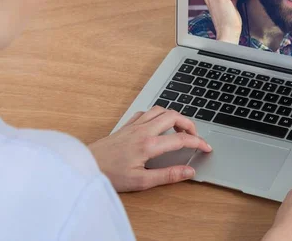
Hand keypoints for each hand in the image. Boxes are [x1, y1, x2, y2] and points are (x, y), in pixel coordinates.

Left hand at [88, 106, 211, 191]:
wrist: (84, 166)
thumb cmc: (109, 175)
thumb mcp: (141, 182)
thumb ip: (168, 175)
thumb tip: (189, 171)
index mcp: (149, 145)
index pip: (181, 139)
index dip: (198, 142)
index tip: (206, 148)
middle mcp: (143, 131)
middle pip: (174, 116)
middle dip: (189, 123)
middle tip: (195, 135)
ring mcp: (134, 125)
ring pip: (161, 110)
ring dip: (175, 116)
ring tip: (180, 128)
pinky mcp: (126, 125)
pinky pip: (147, 112)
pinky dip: (158, 115)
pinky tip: (158, 124)